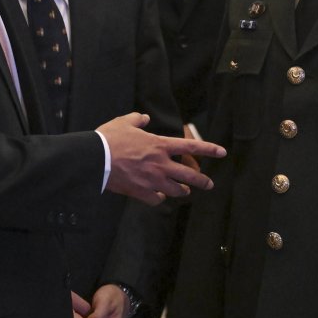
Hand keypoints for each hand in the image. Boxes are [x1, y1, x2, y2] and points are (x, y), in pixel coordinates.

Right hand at [99, 113, 224, 205]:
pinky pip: (157, 199)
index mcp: (159, 145)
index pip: (191, 147)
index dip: (209, 149)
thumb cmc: (109, 138)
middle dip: (202, 181)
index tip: (222, 152)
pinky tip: (159, 197)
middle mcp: (160, 164)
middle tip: (208, 184)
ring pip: (176, 190)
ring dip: (182, 191)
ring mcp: (152, 180)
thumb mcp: (124, 122)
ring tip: (185, 192)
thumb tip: (144, 118)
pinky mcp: (141, 192)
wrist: (95, 158)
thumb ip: (137, 119)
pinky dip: (159, 198)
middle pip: (189, 175)